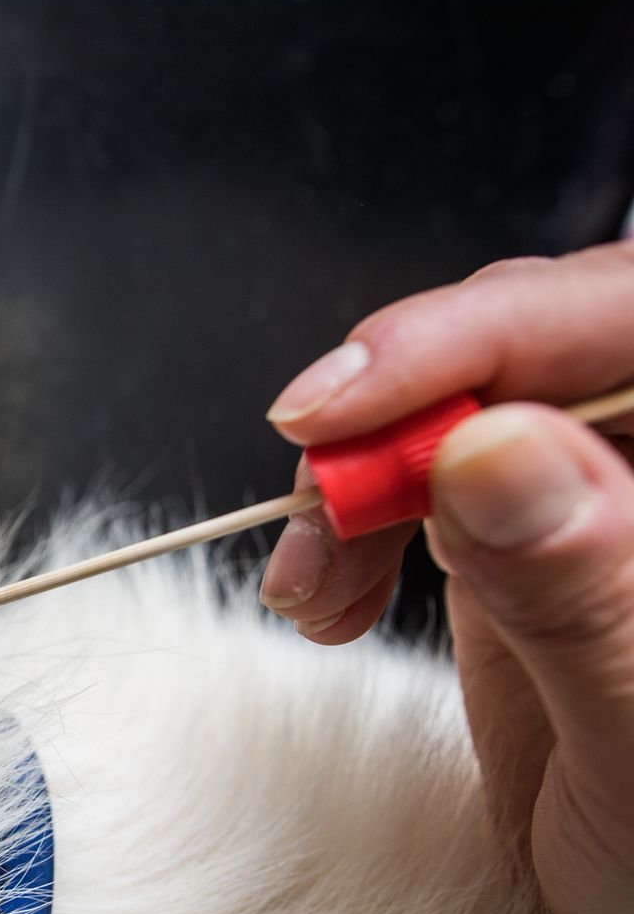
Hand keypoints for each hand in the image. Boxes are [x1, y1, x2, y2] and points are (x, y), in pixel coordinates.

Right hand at [259, 241, 633, 913]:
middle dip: (399, 415)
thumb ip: (586, 593)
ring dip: (354, 480)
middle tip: (322, 510)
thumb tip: (494, 451)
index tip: (347, 399)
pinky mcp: (534, 535)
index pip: (621, 316)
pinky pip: (423, 478)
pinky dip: (349, 526)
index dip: (480, 334)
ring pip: (458, 407)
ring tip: (312, 587)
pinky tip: (329, 597)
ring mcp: (603, 492)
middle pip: (528, 349)